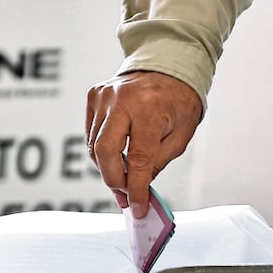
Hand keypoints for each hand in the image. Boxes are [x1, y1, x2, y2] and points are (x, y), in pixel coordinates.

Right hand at [86, 71, 202, 217]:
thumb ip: (157, 163)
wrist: (168, 66)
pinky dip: (101, 149)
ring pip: (94, 145)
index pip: (138, 159)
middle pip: (105, 152)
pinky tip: (117, 154)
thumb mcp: (180, 135)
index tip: (136, 206)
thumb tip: (138, 190)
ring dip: (107, 167)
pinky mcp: (94, 95)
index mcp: (150, 109)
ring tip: (124, 177)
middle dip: (114, 180)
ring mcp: (105, 96)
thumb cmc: (178, 100)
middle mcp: (123, 99)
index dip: (136, 188)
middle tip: (124, 196)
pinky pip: (91, 133)